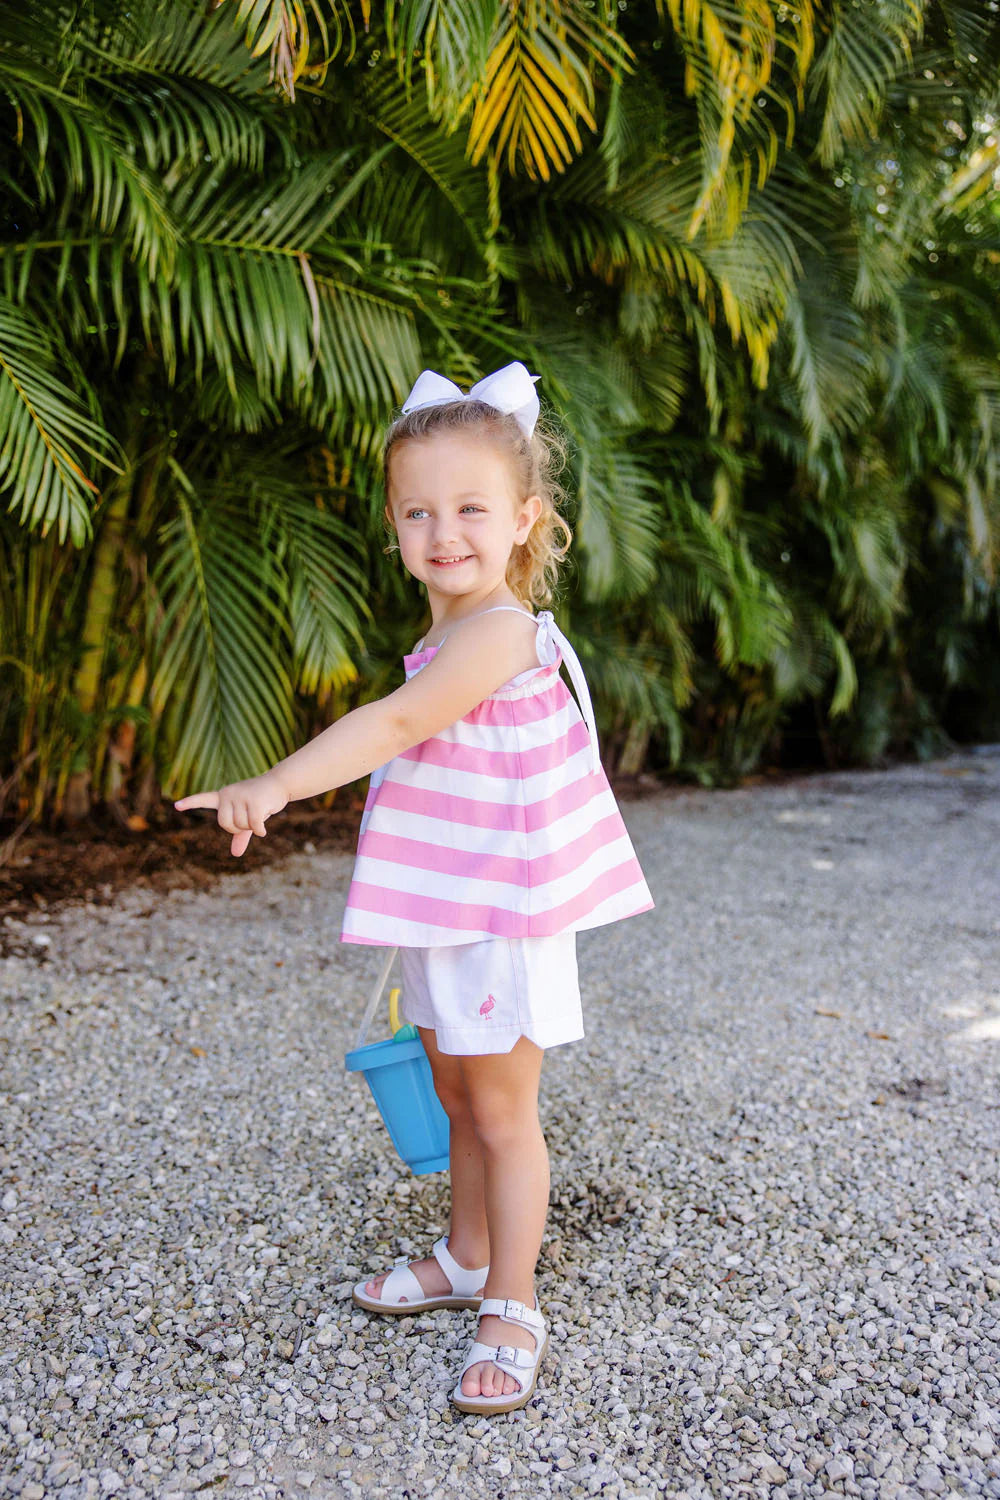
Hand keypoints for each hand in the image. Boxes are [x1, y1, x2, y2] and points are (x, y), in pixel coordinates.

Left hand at [174, 772, 288, 856]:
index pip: (203, 799)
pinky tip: (263, 830)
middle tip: (249, 820)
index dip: (190, 803)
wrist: (279, 784)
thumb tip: (235, 854)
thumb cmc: (261, 801)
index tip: (176, 806)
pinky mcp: (255, 801)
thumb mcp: (248, 818)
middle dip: (238, 828)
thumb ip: (240, 835)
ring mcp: (241, 796)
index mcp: (223, 797)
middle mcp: (229, 794)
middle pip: (225, 824)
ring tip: (260, 812)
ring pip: (241, 825)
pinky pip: (253, 825)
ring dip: (252, 827)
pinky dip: (260, 831)